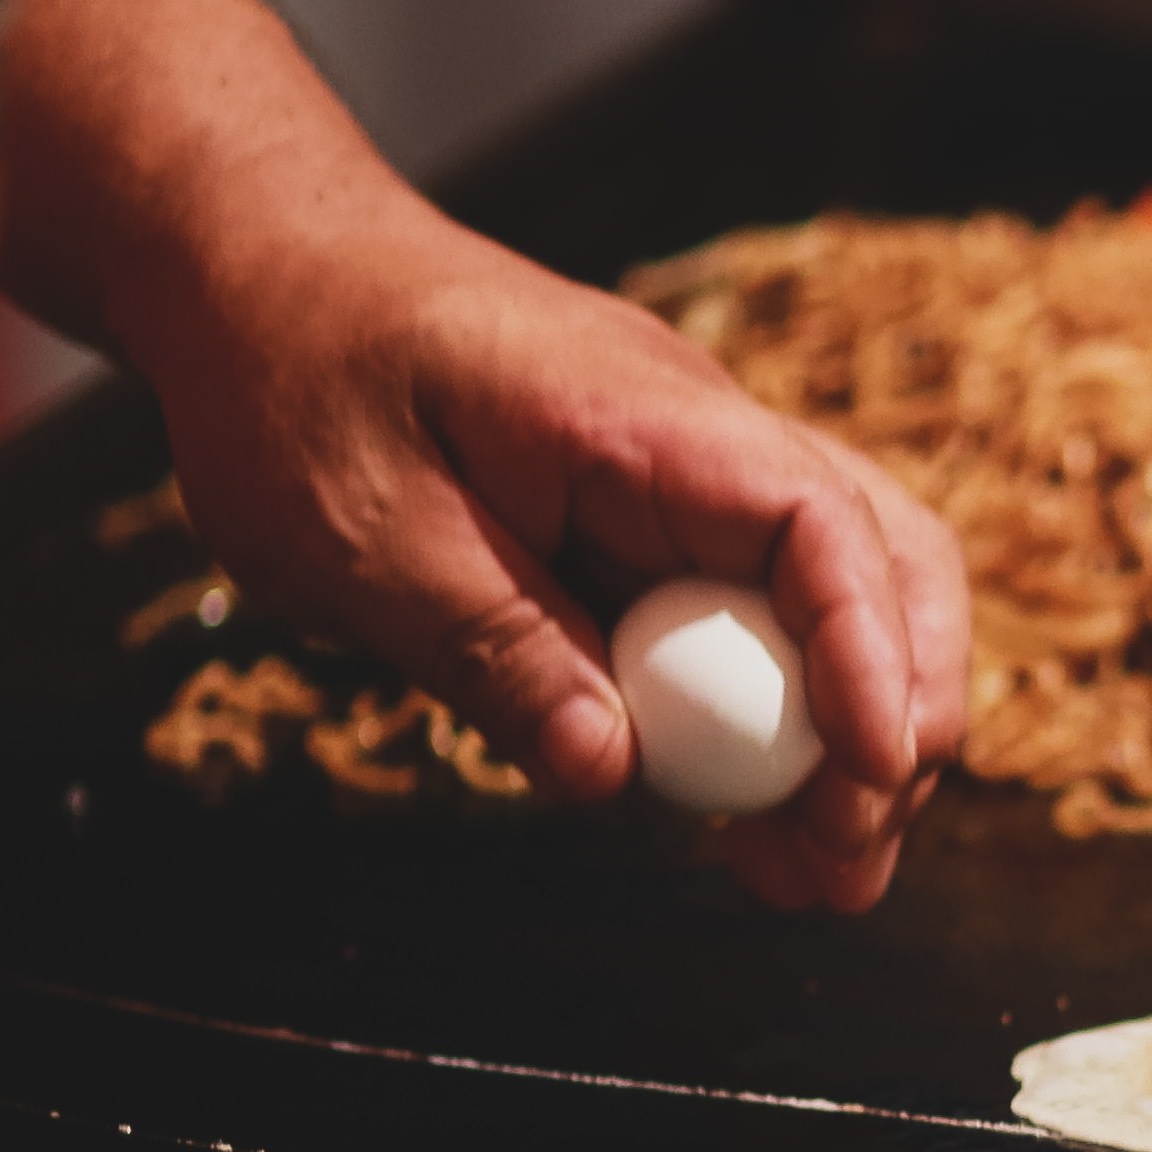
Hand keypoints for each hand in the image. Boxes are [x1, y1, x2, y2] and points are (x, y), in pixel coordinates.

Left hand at [132, 203, 974, 910]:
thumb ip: (494, 651)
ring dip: (846, 739)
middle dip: (895, 715)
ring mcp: (687, 486)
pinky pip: (749, 627)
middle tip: (851, 861)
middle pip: (882, 559)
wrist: (256, 275)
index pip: (819, 519)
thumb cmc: (296, 378)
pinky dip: (766, 727)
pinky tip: (746, 825)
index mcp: (639, 416)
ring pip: (838, 602)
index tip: (867, 772)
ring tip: (816, 876)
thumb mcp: (363, 535)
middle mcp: (700, 442)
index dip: (867, 650)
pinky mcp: (653, 533)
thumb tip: (613, 774)